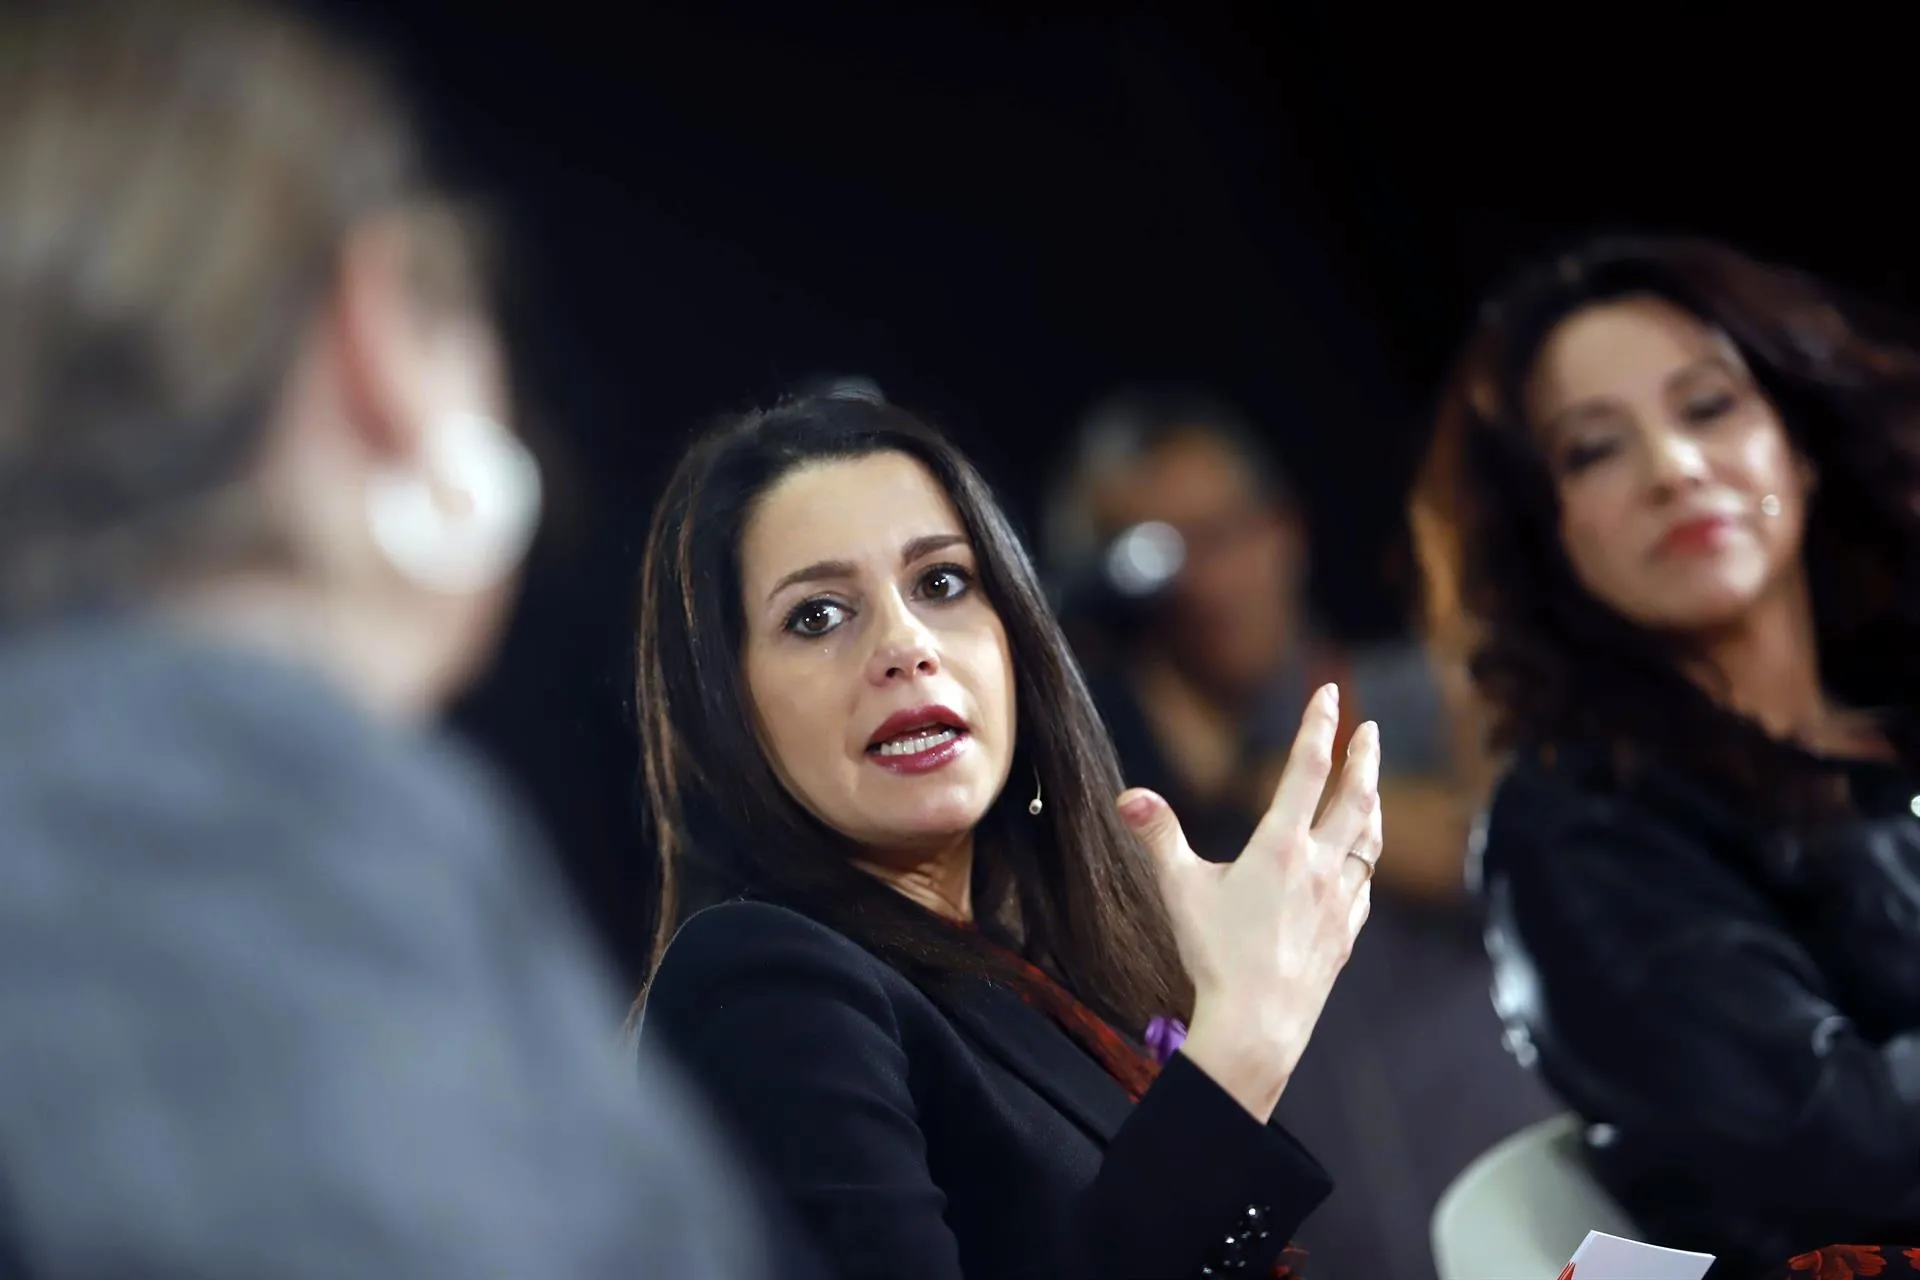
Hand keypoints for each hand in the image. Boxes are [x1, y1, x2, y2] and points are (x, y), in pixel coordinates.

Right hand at [1118, 684, 1380, 1119]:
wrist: (1258, 1023)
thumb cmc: (1215, 956)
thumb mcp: (1178, 889)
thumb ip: (1157, 836)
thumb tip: (1127, 796)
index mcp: (1280, 846)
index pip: (1306, 769)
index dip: (1318, 726)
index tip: (1329, 694)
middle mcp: (1319, 866)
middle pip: (1354, 798)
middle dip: (1363, 757)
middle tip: (1370, 729)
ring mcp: (1339, 901)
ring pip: (1369, 840)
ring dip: (1372, 804)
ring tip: (1371, 786)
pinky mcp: (1345, 933)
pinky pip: (1366, 885)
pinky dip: (1367, 860)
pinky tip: (1362, 862)